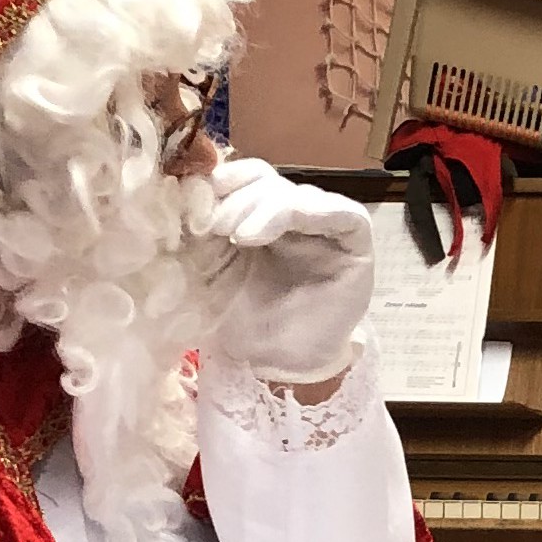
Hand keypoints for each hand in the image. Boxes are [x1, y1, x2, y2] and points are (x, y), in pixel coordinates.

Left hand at [202, 160, 375, 386]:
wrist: (272, 365)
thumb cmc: (241, 320)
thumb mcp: (208, 264)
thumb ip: (202, 225)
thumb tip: (186, 183)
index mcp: (260, 215)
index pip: (244, 176)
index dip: (221, 179)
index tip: (192, 197)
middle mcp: (295, 216)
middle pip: (267, 180)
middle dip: (237, 197)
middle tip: (213, 225)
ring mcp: (328, 226)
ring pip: (298, 192)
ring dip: (261, 206)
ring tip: (235, 236)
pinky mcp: (355, 241)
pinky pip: (340, 211)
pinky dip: (300, 212)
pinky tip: (260, 235)